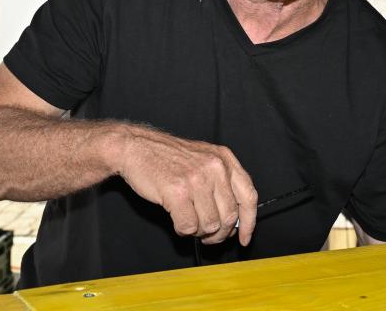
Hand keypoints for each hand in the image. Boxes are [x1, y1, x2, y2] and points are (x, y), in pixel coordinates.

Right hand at [116, 126, 257, 245]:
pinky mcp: (178, 192)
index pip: (248, 196)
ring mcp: (197, 179)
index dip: (248, 222)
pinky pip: (189, 226)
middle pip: (229, 216)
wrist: (136, 147)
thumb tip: (234, 220)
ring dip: (198, 231)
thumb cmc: (167, 157)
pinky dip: (183, 230)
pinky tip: (177, 219)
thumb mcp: (203, 159)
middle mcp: (215, 167)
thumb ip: (222, 183)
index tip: (243, 238)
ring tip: (188, 221)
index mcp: (224, 159)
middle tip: (207, 236)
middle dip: (219, 233)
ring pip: (210, 225)